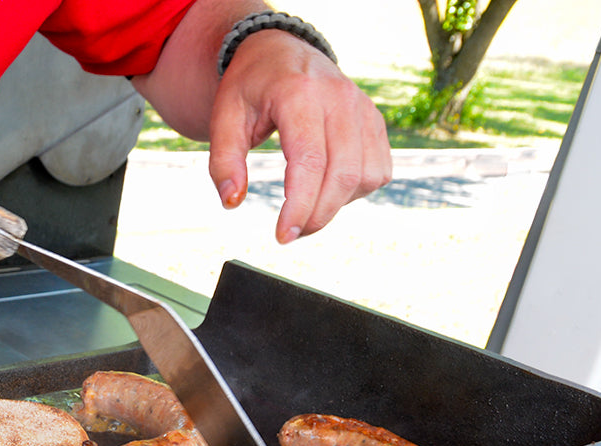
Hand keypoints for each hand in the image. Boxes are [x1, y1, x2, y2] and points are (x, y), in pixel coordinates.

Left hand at [209, 30, 391, 242]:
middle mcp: (340, 99)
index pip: (310, 161)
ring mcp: (362, 109)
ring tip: (305, 207)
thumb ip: (223, 162)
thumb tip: (232, 201)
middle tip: (289, 233)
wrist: (280, 53)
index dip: (300, 206)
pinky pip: (377, 171)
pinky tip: (326, 188)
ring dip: (335, 206)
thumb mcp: (223, 118)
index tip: (282, 236)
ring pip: (365, 176)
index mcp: (300, 95)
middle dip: (317, 216)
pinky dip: (354, 192)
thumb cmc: (251, 87)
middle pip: (343, 175)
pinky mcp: (374, 121)